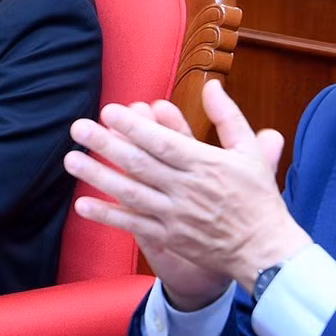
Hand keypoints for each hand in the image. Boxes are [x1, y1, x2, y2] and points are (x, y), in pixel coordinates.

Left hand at [64, 83, 307, 306]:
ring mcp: (175, 215)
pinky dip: (107, 215)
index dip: (134, 127)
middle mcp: (186, 189)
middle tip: (78, 128)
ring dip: (98, 176)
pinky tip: (83, 205)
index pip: (162, 142)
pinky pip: (133, 225)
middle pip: (139, 164)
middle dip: (106, 144)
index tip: (109, 111)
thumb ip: (228, 117)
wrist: (264, 250)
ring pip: (130, 193)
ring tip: (71, 160)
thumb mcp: (248, 151)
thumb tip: (211, 85)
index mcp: (205, 164)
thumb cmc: (257, 197)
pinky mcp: (169, 237)